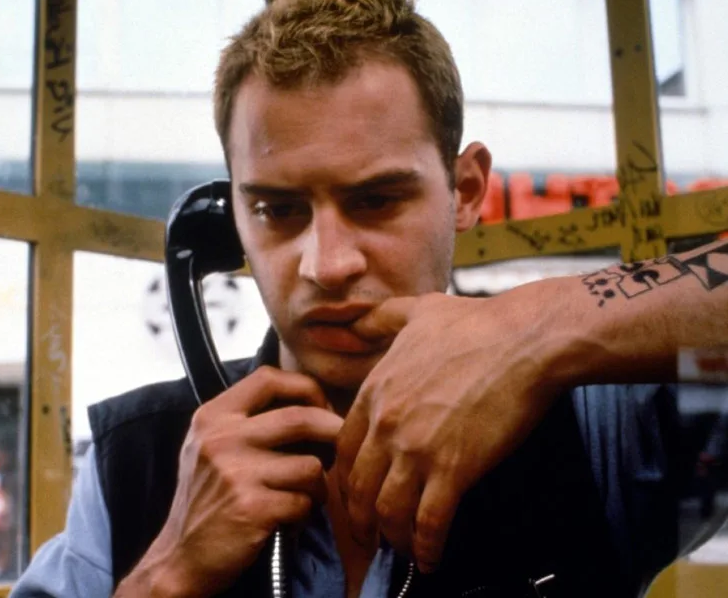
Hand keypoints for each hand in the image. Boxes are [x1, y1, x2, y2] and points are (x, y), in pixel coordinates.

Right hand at [128, 366, 342, 597]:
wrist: (181, 556)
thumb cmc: (206, 499)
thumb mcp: (209, 445)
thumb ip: (245, 419)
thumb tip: (308, 401)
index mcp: (212, 416)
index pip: (269, 377)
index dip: (305, 387)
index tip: (319, 407)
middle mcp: (221, 438)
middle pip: (301, 417)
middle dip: (332, 431)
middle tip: (338, 447)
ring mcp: (236, 473)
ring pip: (311, 465)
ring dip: (318, 485)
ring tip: (304, 495)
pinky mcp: (252, 508)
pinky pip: (304, 501)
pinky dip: (305, 513)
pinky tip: (288, 519)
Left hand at [336, 292, 561, 572]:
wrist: (525, 339)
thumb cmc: (476, 322)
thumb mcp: (415, 311)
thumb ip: (380, 318)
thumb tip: (357, 319)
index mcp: (375, 391)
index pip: (344, 450)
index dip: (346, 478)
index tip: (354, 494)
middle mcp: (387, 424)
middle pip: (358, 487)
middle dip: (358, 518)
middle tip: (367, 536)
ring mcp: (417, 448)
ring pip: (388, 511)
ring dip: (391, 538)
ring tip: (400, 551)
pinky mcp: (454, 469)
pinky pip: (429, 522)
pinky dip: (426, 547)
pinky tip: (430, 559)